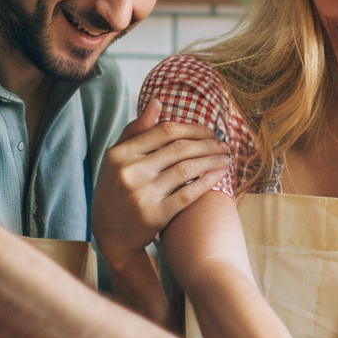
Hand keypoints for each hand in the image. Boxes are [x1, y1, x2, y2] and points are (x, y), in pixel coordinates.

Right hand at [92, 98, 229, 270]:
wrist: (110, 235)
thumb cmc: (116, 190)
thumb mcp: (116, 159)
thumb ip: (136, 130)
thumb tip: (157, 102)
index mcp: (119, 154)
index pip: (163, 131)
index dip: (192, 128)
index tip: (209, 131)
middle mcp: (130, 172)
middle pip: (179, 148)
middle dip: (207, 144)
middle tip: (223, 144)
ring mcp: (143, 194)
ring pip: (187, 169)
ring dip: (212, 160)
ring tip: (226, 157)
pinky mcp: (156, 215)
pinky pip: (189, 193)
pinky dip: (208, 181)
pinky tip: (220, 174)